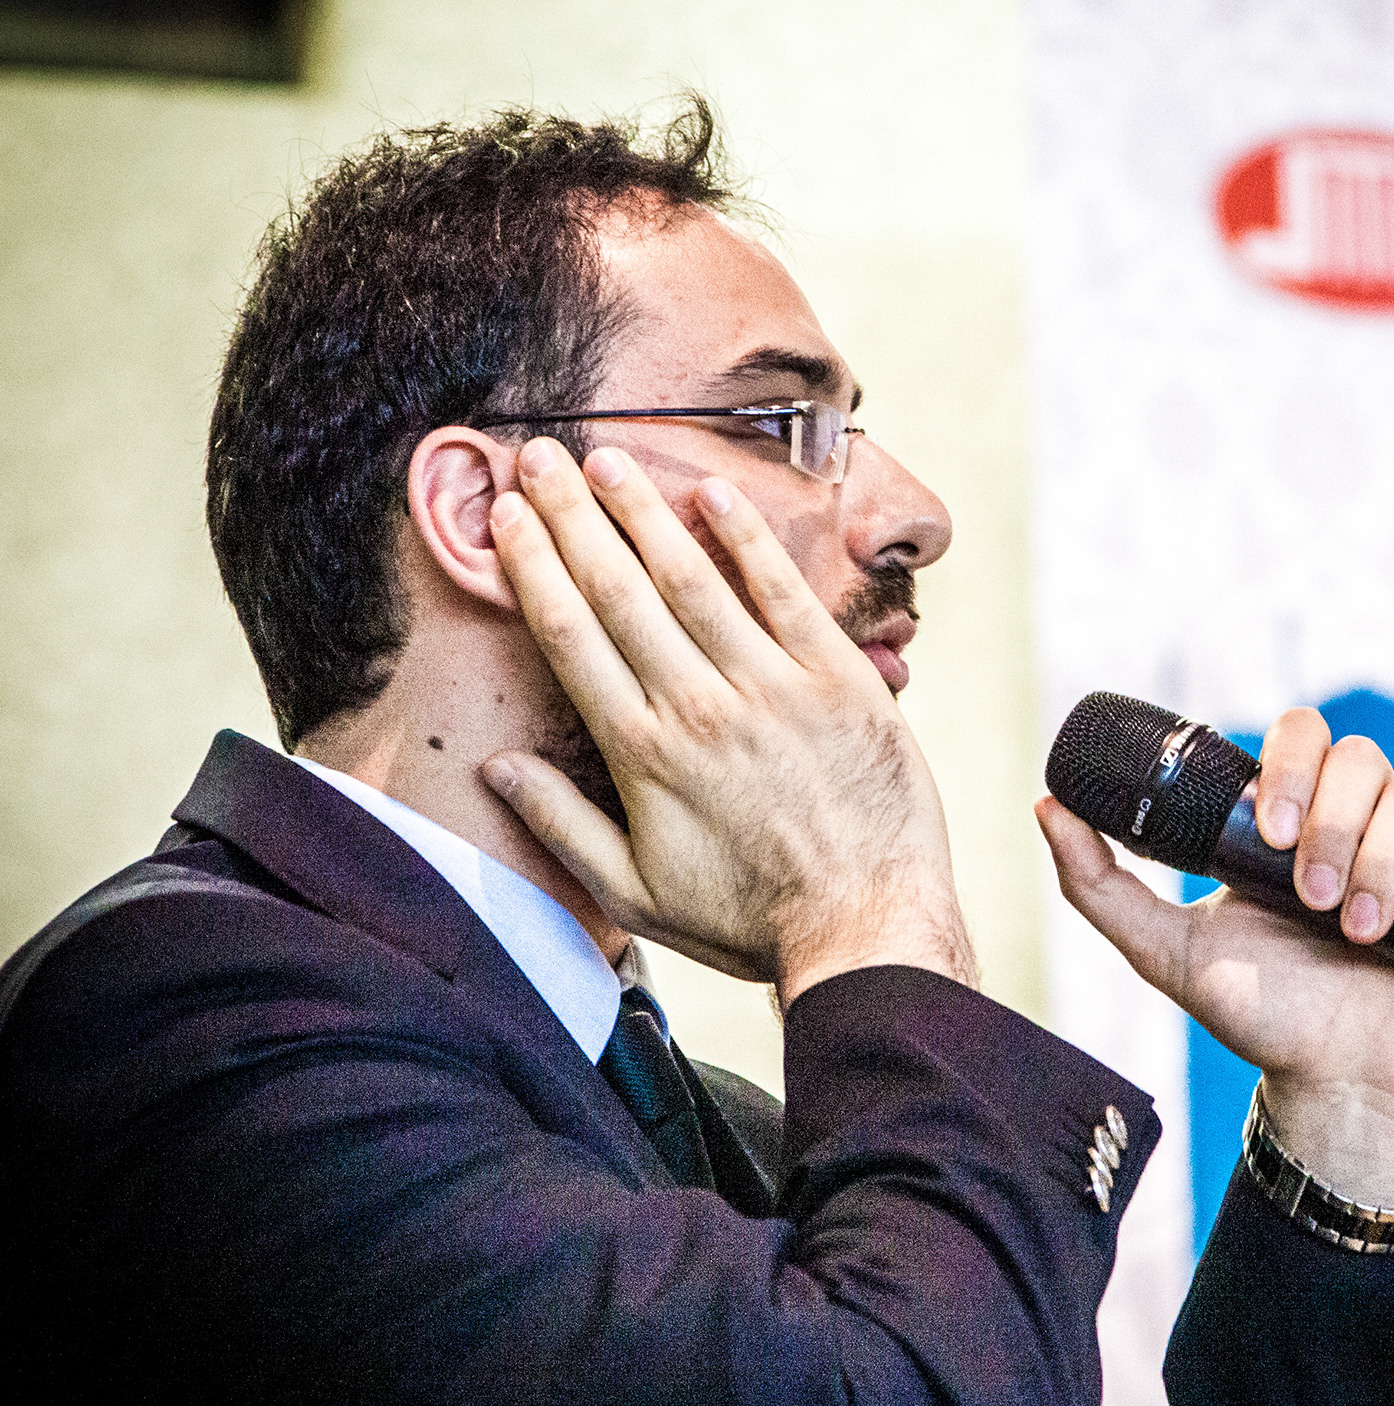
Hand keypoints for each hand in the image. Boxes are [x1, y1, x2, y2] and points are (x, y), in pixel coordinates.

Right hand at [482, 438, 975, 1004]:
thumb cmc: (750, 919)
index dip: (532, 566)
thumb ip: (561, 825)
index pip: (570, 635)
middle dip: (573, 516)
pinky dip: (748, 540)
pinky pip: (786, 593)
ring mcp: (772, 687)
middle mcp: (698, 706)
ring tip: (607, 458)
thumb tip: (494, 767)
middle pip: (618, 590)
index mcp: (642, 753)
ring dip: (644, 511)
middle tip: (540, 456)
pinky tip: (715, 491)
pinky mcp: (838, 680)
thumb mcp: (637, 894)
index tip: (507, 514)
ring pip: (692, 579)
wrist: (865, 926)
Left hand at [1037, 708, 1393, 1206]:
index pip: (1299, 738)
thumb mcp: (1166, 951)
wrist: (1338, 1089)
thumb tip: (1046, 805)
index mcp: (1293, 821)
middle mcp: (1358, 823)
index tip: (1268, 834)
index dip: (1287, 765)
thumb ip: (1100, 884)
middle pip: (1358, 758)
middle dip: (1329, 821)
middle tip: (1308, 895)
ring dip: (1377, 855)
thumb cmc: (1261, 1018)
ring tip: (1355, 929)